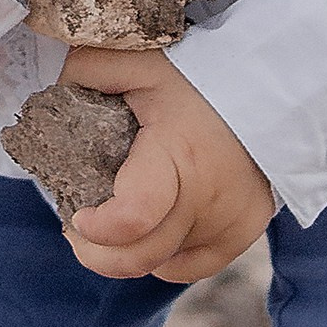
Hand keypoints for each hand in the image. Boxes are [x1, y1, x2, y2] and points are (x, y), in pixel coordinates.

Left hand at [56, 46, 275, 283]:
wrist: (272, 83)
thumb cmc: (200, 73)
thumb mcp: (140, 60)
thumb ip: (89, 70)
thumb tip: (54, 92)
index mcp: (177, 155)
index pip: (133, 220)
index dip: (97, 231)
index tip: (76, 215)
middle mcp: (207, 197)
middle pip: (142, 256)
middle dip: (97, 253)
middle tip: (79, 231)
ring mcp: (231, 219)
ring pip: (165, 263)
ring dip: (133, 251)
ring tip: (119, 221)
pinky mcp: (247, 229)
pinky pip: (195, 266)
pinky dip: (168, 258)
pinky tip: (155, 233)